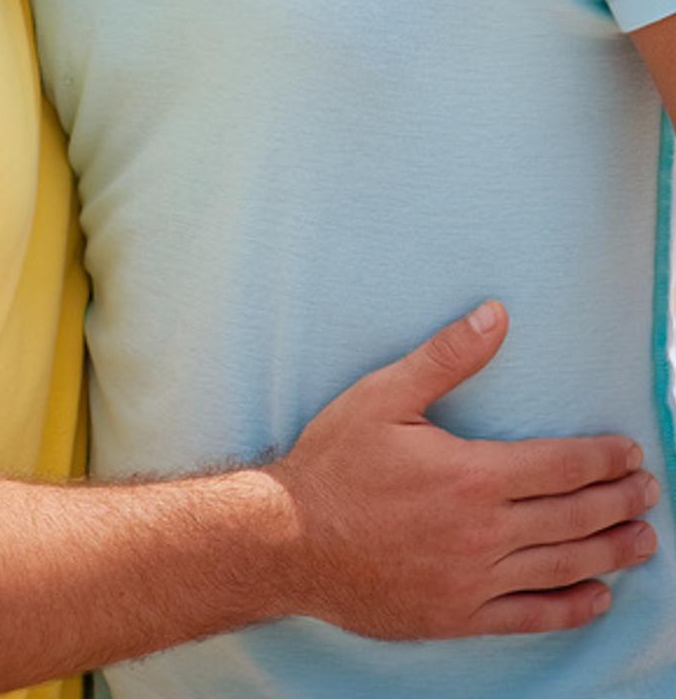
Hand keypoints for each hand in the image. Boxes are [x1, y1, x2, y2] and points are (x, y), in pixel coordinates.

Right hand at [269, 300, 656, 638]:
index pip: (560, 466)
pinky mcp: (458, 615)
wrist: (289, 541)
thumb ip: (447, 357)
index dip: (603, 459)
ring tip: (643, 540)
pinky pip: (529, 615)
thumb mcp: (384, 395)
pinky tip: (598, 597)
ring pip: (561, 567)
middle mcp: (482, 532)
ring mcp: (473, 580)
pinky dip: (570, 608)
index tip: (632, 453)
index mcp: (471, 475)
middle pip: (572, 517)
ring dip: (610, 552)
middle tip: (649, 490)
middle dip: (618, 501)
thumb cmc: (334, 463)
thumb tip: (495, 314)